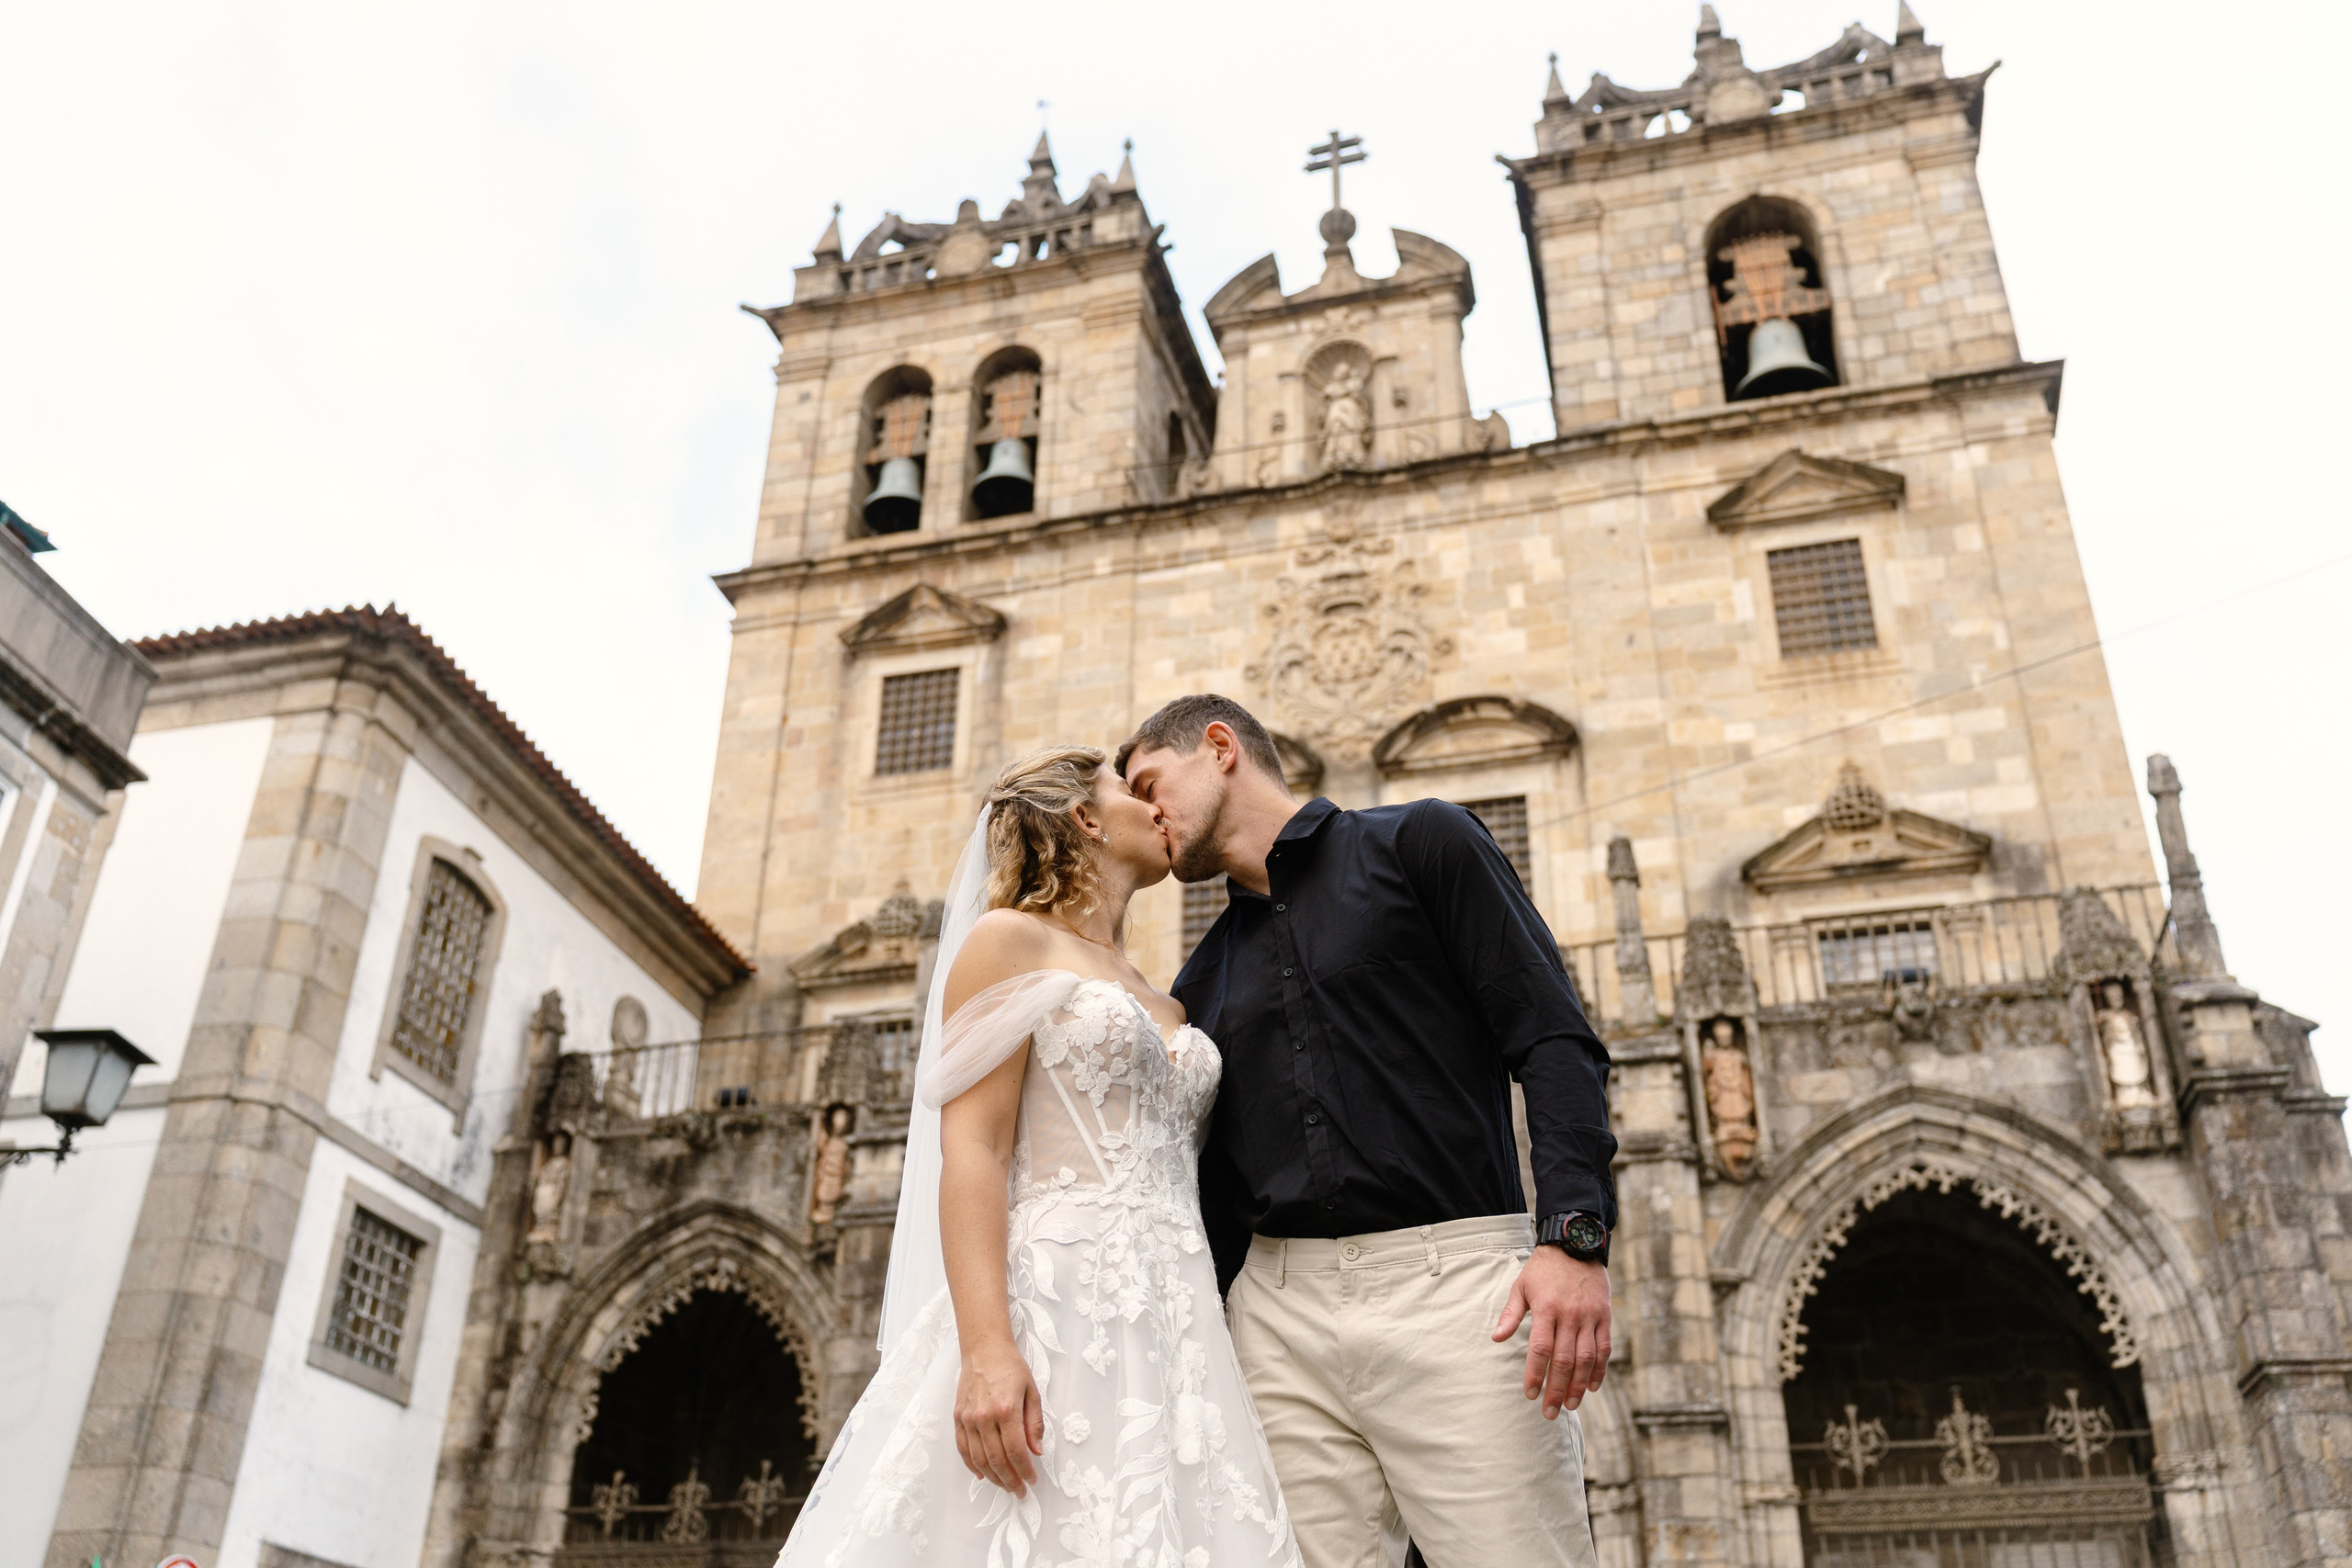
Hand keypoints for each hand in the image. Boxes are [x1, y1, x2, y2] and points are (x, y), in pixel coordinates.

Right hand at [955, 1339, 1043, 1494]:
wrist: (984, 1349)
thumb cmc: (1011, 1367)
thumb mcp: (1032, 1391)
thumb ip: (1035, 1424)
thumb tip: (1037, 1451)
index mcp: (1006, 1410)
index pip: (1016, 1451)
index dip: (1025, 1470)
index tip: (1032, 1480)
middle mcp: (984, 1417)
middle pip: (997, 1460)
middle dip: (1010, 1480)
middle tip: (1019, 1490)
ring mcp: (968, 1419)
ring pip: (979, 1459)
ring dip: (992, 1477)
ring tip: (1005, 1485)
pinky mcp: (958, 1417)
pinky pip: (963, 1449)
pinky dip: (971, 1465)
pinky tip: (982, 1474)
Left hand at [1493, 1245, 1610, 1418]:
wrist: (1576, 1243)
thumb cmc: (1543, 1268)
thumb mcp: (1521, 1286)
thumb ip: (1510, 1314)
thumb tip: (1495, 1338)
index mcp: (1546, 1308)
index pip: (1540, 1349)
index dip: (1535, 1374)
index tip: (1530, 1395)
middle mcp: (1569, 1315)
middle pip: (1563, 1360)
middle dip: (1556, 1390)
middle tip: (1550, 1412)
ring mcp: (1590, 1316)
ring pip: (1586, 1358)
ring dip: (1578, 1385)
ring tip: (1570, 1406)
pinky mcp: (1604, 1316)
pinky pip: (1604, 1348)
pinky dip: (1599, 1370)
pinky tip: (1591, 1387)